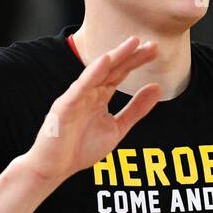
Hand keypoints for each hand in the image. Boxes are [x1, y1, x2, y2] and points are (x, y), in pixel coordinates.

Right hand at [21, 36, 161, 184]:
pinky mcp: (65, 106)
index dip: (137, 61)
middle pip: (112, 69)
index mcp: (100, 96)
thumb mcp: (118, 128)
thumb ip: (137, 109)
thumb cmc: (81, 148)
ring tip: (132, 43)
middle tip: (151, 43)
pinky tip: (105, 61)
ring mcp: (76, 97)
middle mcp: (88, 92)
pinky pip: (80, 87)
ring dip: (115, 57)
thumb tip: (157, 87)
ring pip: (98, 73)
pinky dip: (92, 73)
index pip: (120, 73)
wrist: (55, 169)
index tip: (154, 49)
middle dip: (131, 55)